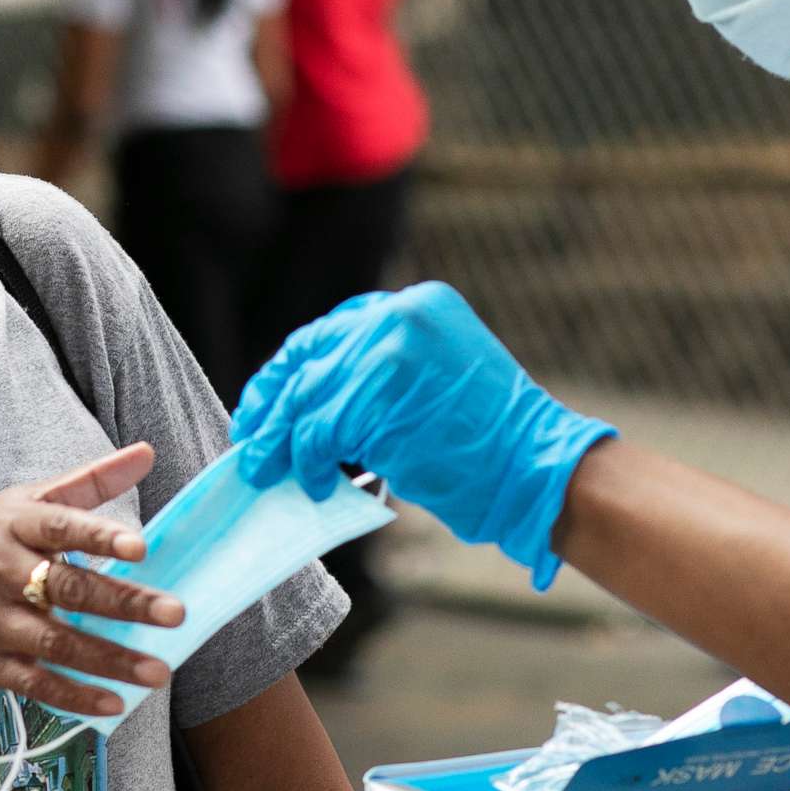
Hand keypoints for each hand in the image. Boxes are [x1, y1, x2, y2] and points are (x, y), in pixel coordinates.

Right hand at [0, 444, 186, 716]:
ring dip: (111, 659)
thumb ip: (86, 485)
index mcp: (11, 525)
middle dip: (124, 603)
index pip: (59, 525)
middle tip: (175, 614)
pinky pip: (35, 682)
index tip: (140, 548)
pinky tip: (114, 703)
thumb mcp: (16, 505)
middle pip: (68, 587)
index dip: (99, 536)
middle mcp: (1, 571)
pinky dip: (74, 695)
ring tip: (159, 672)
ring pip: (58, 642)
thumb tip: (146, 453)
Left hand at [232, 282, 615, 588]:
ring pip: (307, 396)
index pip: (332, 331)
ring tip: (269, 472)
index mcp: (418, 305)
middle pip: (310, 355)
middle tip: (252, 438)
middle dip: (272, 401)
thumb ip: (381, 376)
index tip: (267, 400)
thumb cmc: (491, 445)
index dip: (293, 369)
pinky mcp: (378, 399)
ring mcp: (389, 353)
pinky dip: (307, 462)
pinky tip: (316, 485)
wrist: (537, 470)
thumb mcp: (436, 382)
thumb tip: (312, 404)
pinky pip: (319, 431)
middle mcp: (401, 316)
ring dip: (281, 441)